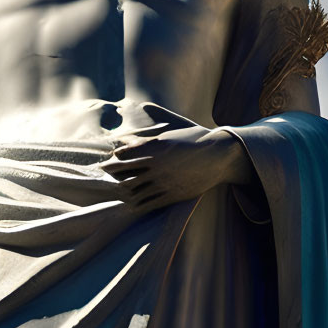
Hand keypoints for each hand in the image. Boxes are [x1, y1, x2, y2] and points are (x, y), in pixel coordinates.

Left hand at [100, 104, 254, 210]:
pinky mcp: (172, 195)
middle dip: (113, 177)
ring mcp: (164, 182)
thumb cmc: (194, 140)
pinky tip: (133, 204)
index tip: (109, 162)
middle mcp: (157, 165)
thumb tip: (135, 123)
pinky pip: (148, 204)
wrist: (218, 156)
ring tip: (120, 191)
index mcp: (155, 147)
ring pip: (134, 192)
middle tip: (109, 177)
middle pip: (124, 175)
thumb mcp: (171, 133)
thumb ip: (149, 134)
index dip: (113, 160)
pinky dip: (137, 205)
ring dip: (123, 192)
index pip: (123, 155)